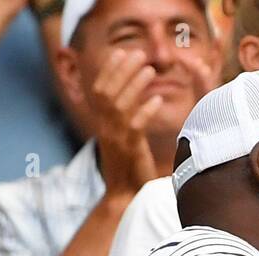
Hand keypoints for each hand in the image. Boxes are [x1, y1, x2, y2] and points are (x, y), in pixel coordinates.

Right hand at [88, 49, 163, 199]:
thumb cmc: (132, 173)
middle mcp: (106, 128)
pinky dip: (145, 110)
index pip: (101, 89)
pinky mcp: (128, 150)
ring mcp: (115, 139)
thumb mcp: (128, 144)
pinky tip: (157, 100)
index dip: (110, 69)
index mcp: (104, 125)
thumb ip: (129, 124)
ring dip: (134, 84)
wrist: (128, 200)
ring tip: (150, 69)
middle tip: (138, 53)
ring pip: (119, 104)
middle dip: (121, 69)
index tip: (121, 52)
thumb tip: (138, 103)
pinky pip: (135, 125)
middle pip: (107, 90)